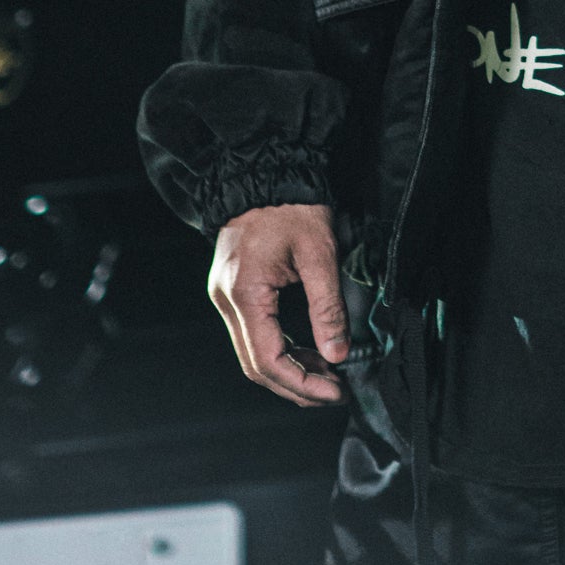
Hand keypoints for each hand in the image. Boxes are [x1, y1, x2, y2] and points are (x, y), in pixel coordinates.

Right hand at [208, 201, 348, 405]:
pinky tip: (309, 352)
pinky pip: (253, 333)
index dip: (302, 383)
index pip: (269, 359)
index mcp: (245, 293)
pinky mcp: (233, 290)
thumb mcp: (320, 254)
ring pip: (253, 352)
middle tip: (333, 392)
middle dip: (295, 384)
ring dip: (289, 369)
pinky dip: (281, 349)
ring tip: (327, 375)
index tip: (334, 391)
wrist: (266, 172)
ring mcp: (225, 296)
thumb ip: (328, 308)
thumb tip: (338, 354)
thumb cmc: (292, 208)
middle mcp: (226, 300)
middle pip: (255, 364)